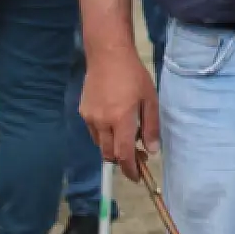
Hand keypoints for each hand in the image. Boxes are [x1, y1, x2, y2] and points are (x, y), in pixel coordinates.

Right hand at [80, 45, 159, 180]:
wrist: (108, 56)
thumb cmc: (134, 76)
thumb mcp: (150, 100)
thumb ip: (151, 127)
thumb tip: (151, 151)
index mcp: (121, 119)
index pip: (123, 154)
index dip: (130, 170)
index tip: (137, 177)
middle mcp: (102, 122)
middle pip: (109, 154)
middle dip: (122, 161)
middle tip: (137, 157)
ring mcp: (90, 117)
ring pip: (100, 145)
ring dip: (112, 148)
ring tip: (127, 138)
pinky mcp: (83, 111)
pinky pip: (94, 132)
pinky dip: (104, 135)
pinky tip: (114, 123)